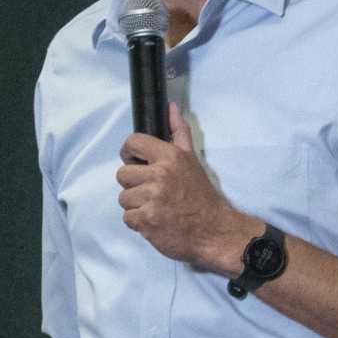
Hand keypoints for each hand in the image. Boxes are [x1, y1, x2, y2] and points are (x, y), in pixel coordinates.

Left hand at [116, 103, 255, 270]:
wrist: (214, 230)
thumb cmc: (201, 196)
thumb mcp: (192, 159)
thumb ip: (179, 132)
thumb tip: (171, 107)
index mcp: (170, 157)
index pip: (132, 142)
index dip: (130, 154)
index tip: (136, 163)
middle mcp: (160, 175)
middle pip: (123, 174)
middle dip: (135, 185)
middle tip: (154, 192)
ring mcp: (153, 199)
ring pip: (124, 198)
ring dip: (137, 205)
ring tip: (157, 207)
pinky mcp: (147, 220)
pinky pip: (127, 218)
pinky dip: (139, 222)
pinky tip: (156, 220)